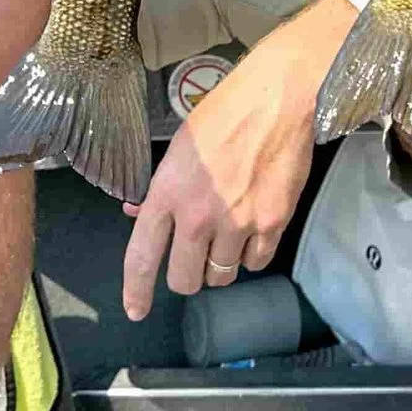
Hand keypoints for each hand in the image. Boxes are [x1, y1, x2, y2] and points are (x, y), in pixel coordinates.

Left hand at [120, 40, 319, 321]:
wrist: (276, 99)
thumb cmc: (223, 115)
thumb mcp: (178, 149)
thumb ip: (161, 190)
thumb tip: (142, 216)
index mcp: (167, 194)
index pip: (142, 256)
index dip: (136, 290)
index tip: (135, 310)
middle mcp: (198, 217)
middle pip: (184, 280)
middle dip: (187, 274)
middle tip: (196, 254)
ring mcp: (237, 224)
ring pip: (221, 276)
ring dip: (220, 263)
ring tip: (229, 231)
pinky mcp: (272, 224)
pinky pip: (256, 263)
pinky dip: (252, 254)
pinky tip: (252, 229)